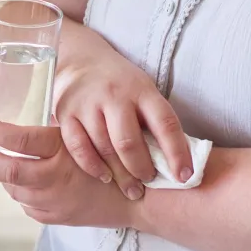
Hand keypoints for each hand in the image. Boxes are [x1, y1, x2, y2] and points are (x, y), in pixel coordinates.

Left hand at [0, 119, 132, 227]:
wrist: (141, 199)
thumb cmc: (118, 158)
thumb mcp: (87, 135)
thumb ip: (58, 132)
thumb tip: (26, 115)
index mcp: (62, 151)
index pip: (19, 139)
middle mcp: (55, 178)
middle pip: (8, 170)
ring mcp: (55, 202)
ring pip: (16, 190)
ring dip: (3, 177)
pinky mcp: (58, 218)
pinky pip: (29, 207)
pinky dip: (23, 194)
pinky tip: (23, 185)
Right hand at [52, 40, 192, 201]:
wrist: (81, 61)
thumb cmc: (121, 83)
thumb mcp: (143, 91)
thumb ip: (155, 120)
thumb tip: (176, 160)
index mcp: (141, 90)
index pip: (164, 123)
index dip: (177, 152)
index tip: (184, 176)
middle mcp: (114, 95)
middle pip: (128, 142)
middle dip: (142, 169)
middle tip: (148, 182)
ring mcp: (88, 103)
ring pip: (104, 148)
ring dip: (120, 174)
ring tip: (131, 188)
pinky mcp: (66, 113)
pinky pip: (78, 147)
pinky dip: (92, 166)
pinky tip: (105, 176)